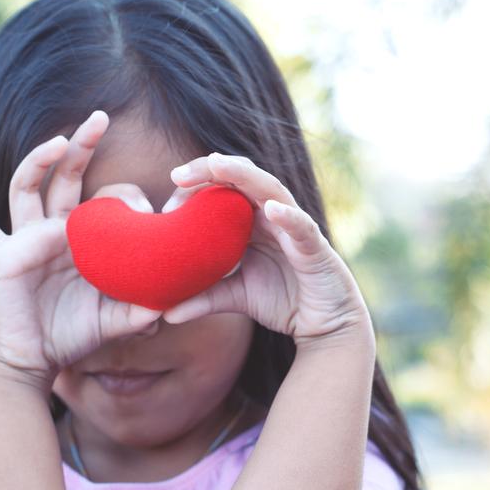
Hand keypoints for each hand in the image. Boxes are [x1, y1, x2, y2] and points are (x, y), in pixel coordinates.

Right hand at [0, 110, 162, 382]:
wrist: (33, 361)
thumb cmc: (72, 335)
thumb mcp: (115, 321)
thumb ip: (140, 312)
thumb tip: (171, 308)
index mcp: (84, 239)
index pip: (104, 199)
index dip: (124, 193)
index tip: (147, 202)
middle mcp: (53, 230)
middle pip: (65, 176)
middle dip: (81, 145)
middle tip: (101, 117)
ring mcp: (25, 240)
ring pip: (26, 187)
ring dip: (39, 160)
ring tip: (57, 141)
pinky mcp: (1, 257)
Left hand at [160, 152, 372, 348]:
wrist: (324, 325)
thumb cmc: (284, 300)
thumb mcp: (236, 296)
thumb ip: (203, 298)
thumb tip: (165, 312)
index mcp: (252, 221)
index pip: (223, 189)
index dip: (195, 187)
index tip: (167, 202)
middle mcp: (272, 215)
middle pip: (242, 178)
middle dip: (211, 169)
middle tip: (178, 174)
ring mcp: (294, 227)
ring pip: (270, 189)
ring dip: (243, 175)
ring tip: (216, 165)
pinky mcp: (314, 247)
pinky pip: (302, 226)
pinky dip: (288, 216)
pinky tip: (272, 209)